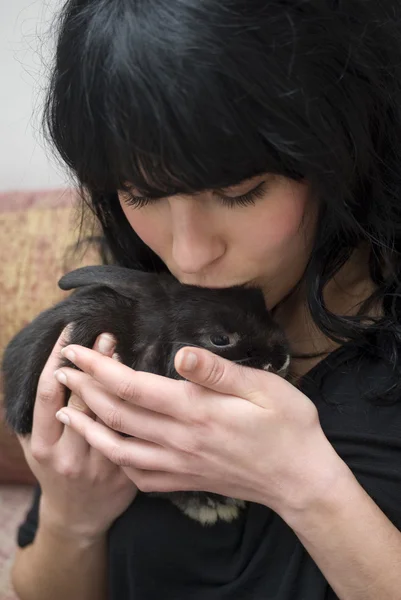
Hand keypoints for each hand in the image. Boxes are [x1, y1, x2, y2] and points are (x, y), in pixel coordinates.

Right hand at [17, 327, 137, 541]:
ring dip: (118, 382)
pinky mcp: (127, 473)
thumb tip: (49, 370)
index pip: (48, 393)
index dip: (57, 360)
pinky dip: (140, 409)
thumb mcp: (35, 447)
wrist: (78, 518)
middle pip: (83, 400)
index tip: (68, 334)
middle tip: (106, 335)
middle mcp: (70, 455)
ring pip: (112, 416)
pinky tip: (146, 385)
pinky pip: (136, 435)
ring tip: (124, 352)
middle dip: (94, 364)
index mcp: (44, 445)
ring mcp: (100, 466)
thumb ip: (37, 414)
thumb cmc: (54, 472)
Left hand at [52, 344, 344, 516]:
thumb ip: (218, 372)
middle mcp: (180, 439)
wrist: (301, 480)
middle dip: (84, 391)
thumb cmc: (288, 426)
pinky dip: (116, 462)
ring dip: (88, 429)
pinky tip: (110, 450)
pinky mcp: (185, 480)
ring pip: (119, 449)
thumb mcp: (264, 388)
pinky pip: (139, 476)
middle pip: (117, 414)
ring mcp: (180, 464)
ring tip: (64, 414)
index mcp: (196, 410)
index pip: (132, 387)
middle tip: (62, 373)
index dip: (99, 368)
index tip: (76, 350)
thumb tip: (180, 354)